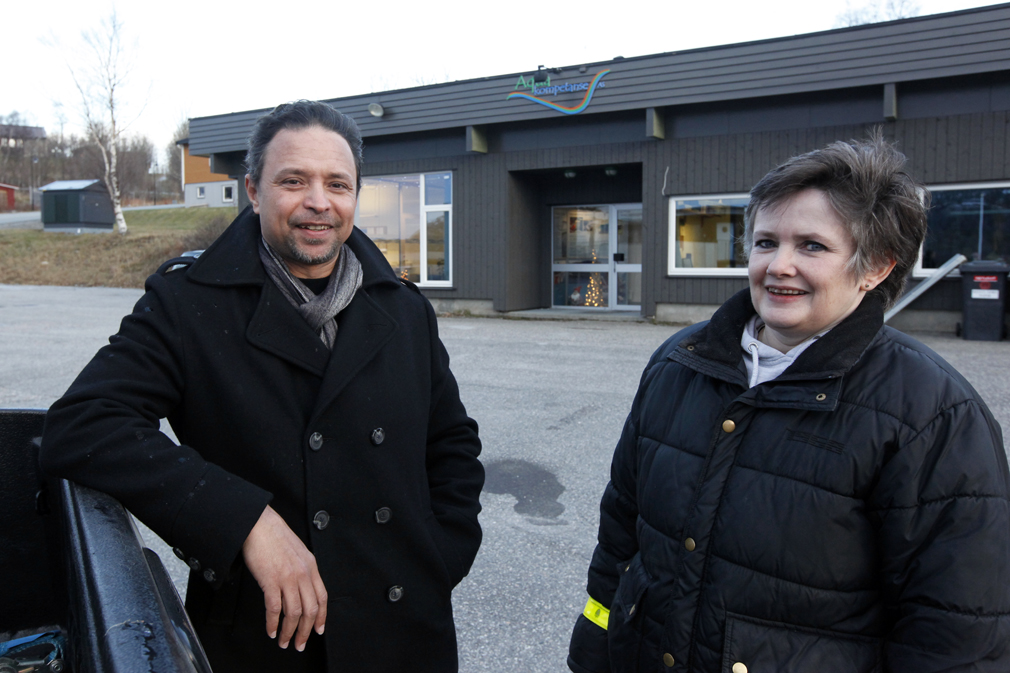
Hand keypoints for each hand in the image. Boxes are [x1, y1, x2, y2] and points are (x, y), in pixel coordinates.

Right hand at [242, 505, 326, 650]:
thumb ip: (302, 569)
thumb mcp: (297, 552)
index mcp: (311, 566)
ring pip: (294, 613)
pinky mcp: (270, 580)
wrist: (259, 524)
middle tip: (300, 644)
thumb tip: (302, 588)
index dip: (321, 617)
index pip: (322, 597)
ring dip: (289, 632)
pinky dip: (273, 623)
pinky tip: (271, 630)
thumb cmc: (275, 536)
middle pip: (311, 609)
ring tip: (284, 641)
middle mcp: (303, 573)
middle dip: (306, 631)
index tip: (319, 630)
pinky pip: (274, 609)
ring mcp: (288, 578)